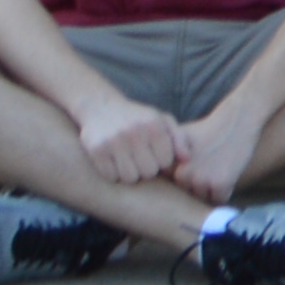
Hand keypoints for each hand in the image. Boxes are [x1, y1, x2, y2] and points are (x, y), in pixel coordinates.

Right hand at [74, 95, 188, 188]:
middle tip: (139, 160)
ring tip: (128, 162)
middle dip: (146, 169)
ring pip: (130, 177)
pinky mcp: (97, 149)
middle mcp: (135, 132)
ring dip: (129, 174)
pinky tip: (113, 162)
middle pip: (149, 172)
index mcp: (154, 125)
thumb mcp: (162, 121)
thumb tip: (187, 159)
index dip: (160, 161)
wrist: (101, 107)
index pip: (166, 162)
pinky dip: (112, 173)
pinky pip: (111, 176)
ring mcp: (114, 141)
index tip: (154, 154)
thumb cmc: (138, 119)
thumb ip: (179, 139)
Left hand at [173, 101, 264, 203]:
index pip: (172, 187)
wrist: (236, 121)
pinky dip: (224, 192)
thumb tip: (155, 175)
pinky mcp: (220, 183)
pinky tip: (227, 175)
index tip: (192, 170)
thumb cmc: (207, 129)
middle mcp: (181, 174)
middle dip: (196, 187)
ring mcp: (201, 179)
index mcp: (169, 165)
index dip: (182, 182)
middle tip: (208, 169)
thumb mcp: (179, 139)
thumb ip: (165, 158)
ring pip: (202, 198)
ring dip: (210, 191)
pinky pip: (219, 199)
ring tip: (217, 171)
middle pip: (187, 194)